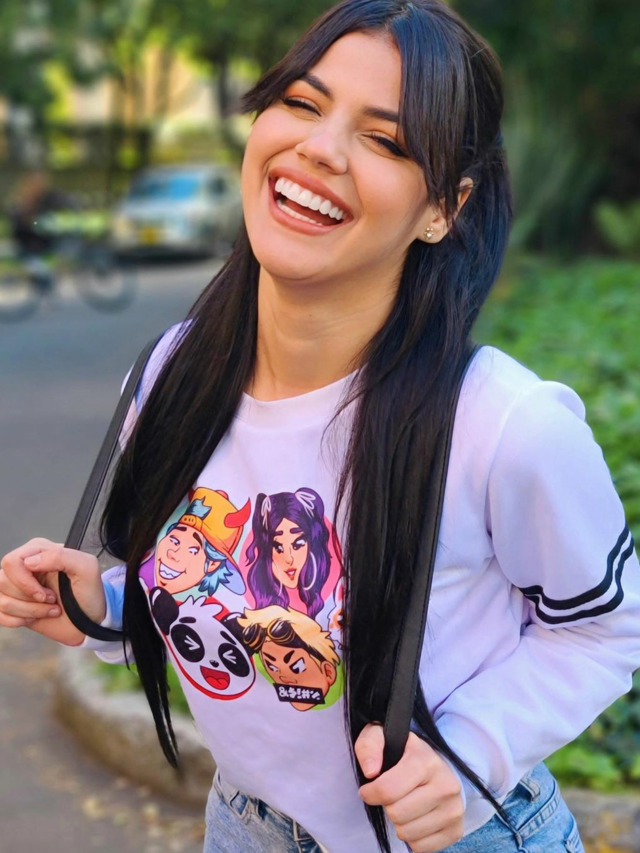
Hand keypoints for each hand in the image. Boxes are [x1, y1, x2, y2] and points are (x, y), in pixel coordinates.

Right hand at [0, 538, 106, 646]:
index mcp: (39, 550)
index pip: (12, 562)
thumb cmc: (89, 593)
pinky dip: (18, 621)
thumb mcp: (86, 568)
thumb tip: (29, 562)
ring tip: (50, 609)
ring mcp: (16, 586)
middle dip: (29, 599)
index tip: (48, 595)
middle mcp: (24, 566)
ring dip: (28, 611)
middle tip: (52, 601)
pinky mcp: (13, 605)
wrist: (89, 621)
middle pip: (2, 581)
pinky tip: (35, 618)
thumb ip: (61, 556)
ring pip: (1, 600)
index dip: (26, 583)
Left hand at [356, 723, 463, 852]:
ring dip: (399, 822)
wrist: (438, 766)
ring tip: (405, 805)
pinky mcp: (456, 830)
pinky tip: (416, 818)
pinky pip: (421, 848)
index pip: (388, 790)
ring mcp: (454, 810)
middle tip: (393, 795)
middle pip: (397, 814)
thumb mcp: (383, 737)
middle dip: (387, 806)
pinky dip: (412, 837)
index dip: (370, 793)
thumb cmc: (405, 753)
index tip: (368, 789)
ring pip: (407, 833)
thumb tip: (370, 771)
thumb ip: (369, 745)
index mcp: (426, 761)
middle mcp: (445, 785)